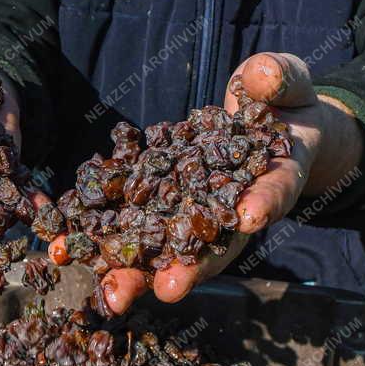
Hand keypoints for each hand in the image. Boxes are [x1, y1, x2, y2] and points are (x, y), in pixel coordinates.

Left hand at [75, 52, 363, 314]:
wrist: (265, 112)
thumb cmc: (280, 94)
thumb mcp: (284, 80)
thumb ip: (277, 78)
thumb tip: (263, 74)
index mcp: (278, 175)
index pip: (275, 191)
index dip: (263, 203)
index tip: (248, 217)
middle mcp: (238, 204)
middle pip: (219, 241)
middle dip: (192, 266)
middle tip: (168, 288)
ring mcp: (199, 207)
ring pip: (174, 244)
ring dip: (144, 270)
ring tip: (113, 291)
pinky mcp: (165, 199)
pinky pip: (139, 221)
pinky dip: (113, 238)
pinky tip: (80, 251)